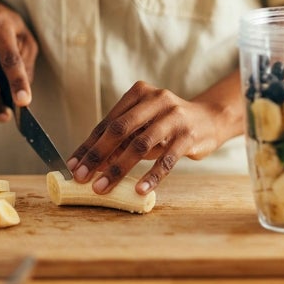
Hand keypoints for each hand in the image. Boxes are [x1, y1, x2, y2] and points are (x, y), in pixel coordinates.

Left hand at [66, 81, 233, 194]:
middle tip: (82, 177)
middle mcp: (156, 100)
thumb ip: (122, 139)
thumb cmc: (168, 124)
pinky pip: (167, 159)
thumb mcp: (144, 124)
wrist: (209, 119)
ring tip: (103, 187)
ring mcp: (174, 117)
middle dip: (98, 156)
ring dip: (118, 168)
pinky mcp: (189, 136)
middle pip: (120, 130)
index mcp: (139, 93)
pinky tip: (140, 189)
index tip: (73, 166)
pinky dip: (152, 176)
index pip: (108, 122)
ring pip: (141, 145)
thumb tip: (92, 164)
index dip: (89, 145)